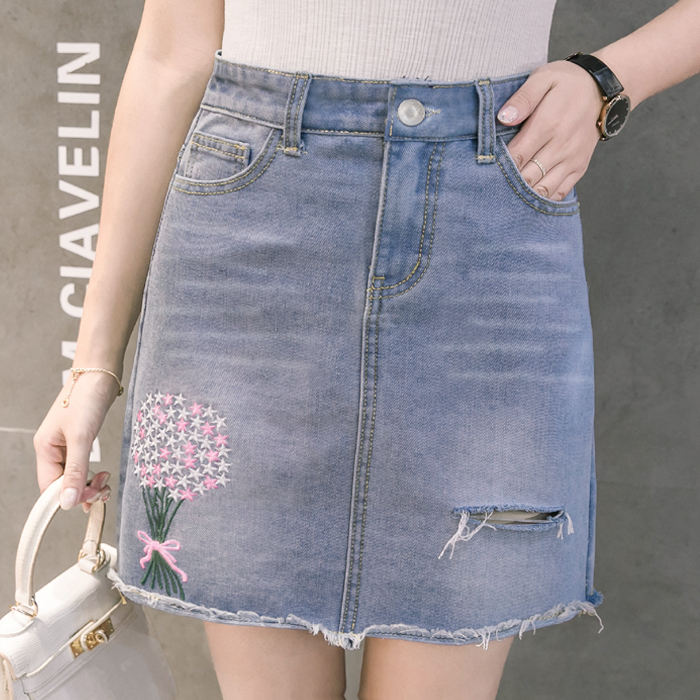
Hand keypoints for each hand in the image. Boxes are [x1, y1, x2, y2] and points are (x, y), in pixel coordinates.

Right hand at [33, 371, 120, 510]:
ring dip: (90, 485)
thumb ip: (74, 471)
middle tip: (103, 490)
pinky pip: (83, 466)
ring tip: (106, 482)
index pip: (48, 487)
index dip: (66, 498)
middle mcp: (53, 449)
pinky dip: (93, 474)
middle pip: (62, 484)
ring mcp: (67, 444)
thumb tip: (66, 503)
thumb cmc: (87, 398)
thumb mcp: (81, 438)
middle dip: (82, 492)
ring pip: (74, 476)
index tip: (88, 502)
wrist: (101, 373)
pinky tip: (103, 475)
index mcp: (45, 448)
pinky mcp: (81, 440)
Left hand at [496, 59, 605, 200]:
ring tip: (507, 193)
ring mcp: (571, 160)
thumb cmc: (567, 82)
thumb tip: (503, 118)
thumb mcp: (543, 78)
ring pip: (543, 190)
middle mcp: (560, 147)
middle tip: (491, 183)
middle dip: (508, 183)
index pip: (516, 156)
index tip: (487, 167)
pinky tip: (529, 196)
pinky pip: (559, 193)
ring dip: (524, 194)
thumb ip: (522, 98)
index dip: (499, 165)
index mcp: (547, 125)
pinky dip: (543, 198)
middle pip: (527, 177)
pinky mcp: (579, 168)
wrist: (603, 89)